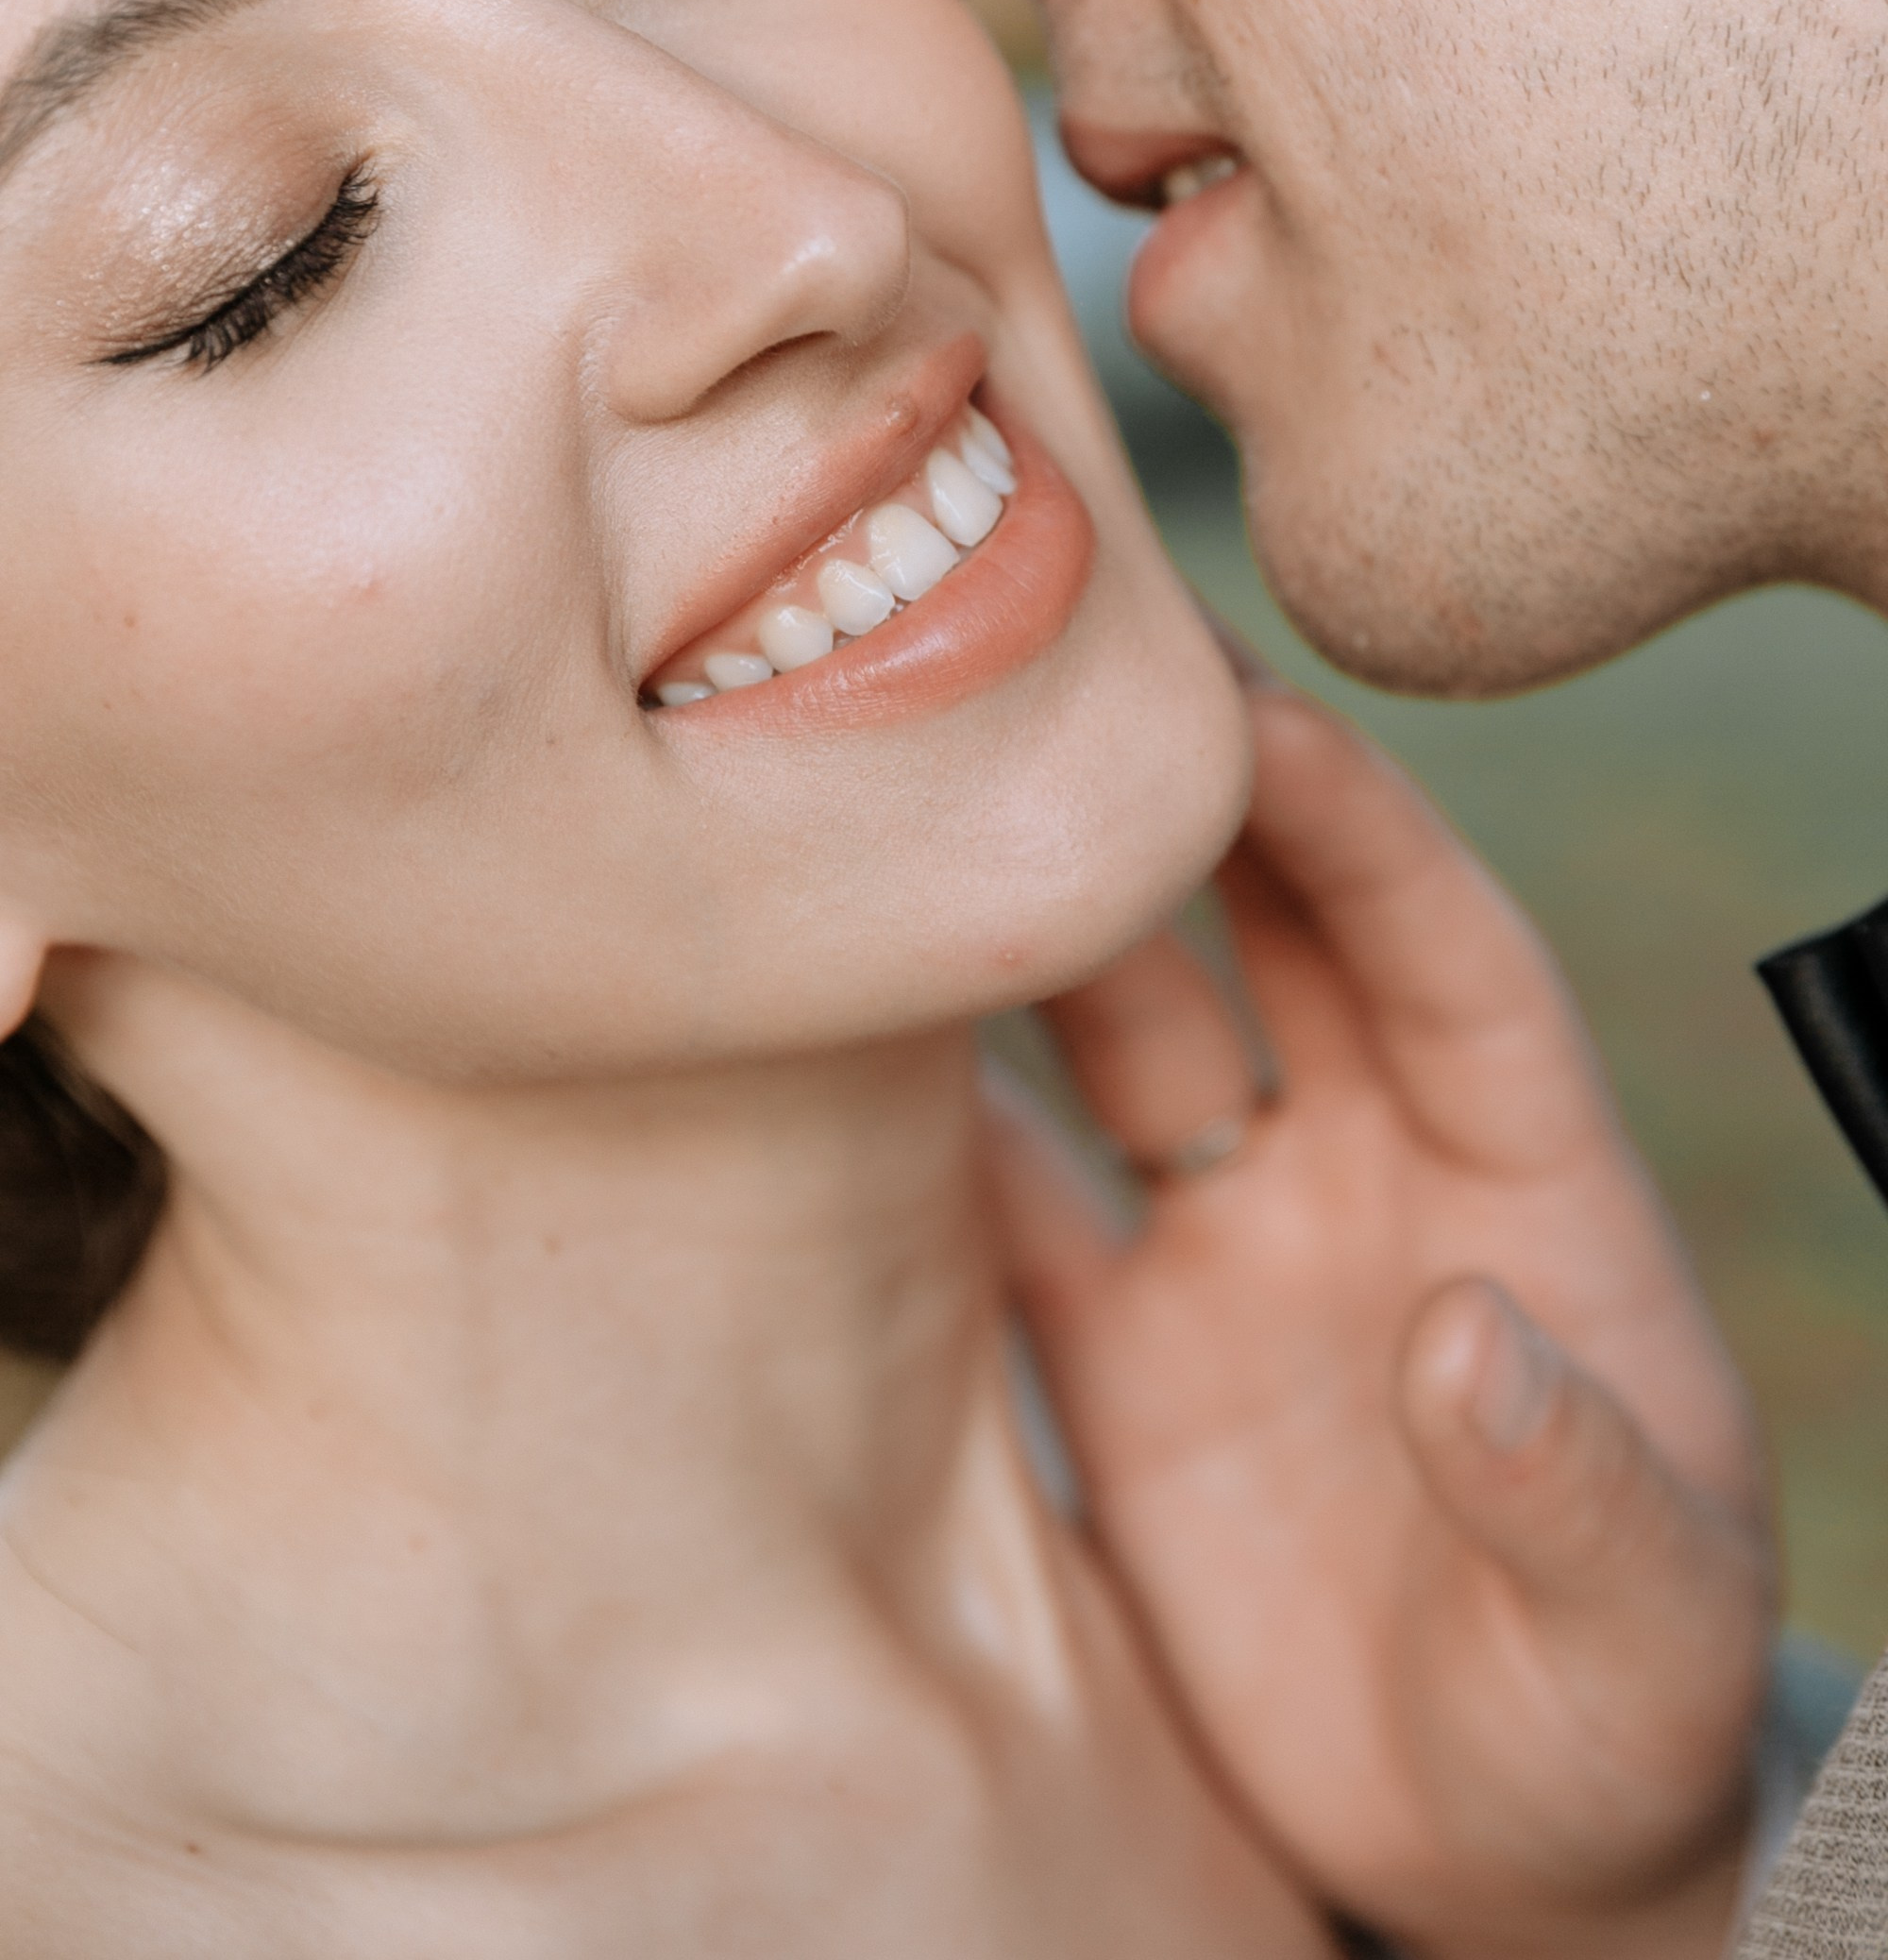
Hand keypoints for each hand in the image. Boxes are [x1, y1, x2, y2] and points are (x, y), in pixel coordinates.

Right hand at [991, 680, 1774, 1959]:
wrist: (1480, 1847)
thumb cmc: (1608, 1719)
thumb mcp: (1644, 1632)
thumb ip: (1577, 1491)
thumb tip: (1468, 1340)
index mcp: (1520, 1177)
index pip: (1439, 942)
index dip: (1354, 815)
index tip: (1249, 706)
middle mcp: (1361, 1165)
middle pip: (1258, 924)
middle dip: (1172, 793)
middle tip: (1042, 658)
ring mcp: (1225, 1240)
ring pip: (1110, 1027)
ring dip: (1023, 932)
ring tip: (897, 818)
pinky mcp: (1113, 1347)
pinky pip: (1004, 1201)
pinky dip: (920, 1131)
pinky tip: (821, 1058)